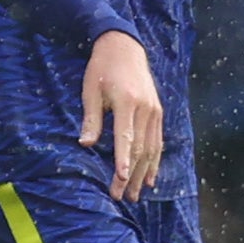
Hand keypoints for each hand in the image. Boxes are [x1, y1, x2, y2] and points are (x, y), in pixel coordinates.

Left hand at [78, 31, 162, 200]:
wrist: (125, 46)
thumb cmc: (102, 68)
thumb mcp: (90, 90)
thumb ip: (91, 118)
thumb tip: (85, 145)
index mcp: (128, 103)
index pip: (126, 138)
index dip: (124, 161)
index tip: (121, 180)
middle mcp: (146, 109)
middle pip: (140, 148)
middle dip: (131, 176)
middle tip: (121, 196)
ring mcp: (155, 111)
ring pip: (152, 149)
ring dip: (144, 174)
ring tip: (136, 195)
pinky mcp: (158, 112)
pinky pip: (158, 141)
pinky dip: (155, 161)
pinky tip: (151, 178)